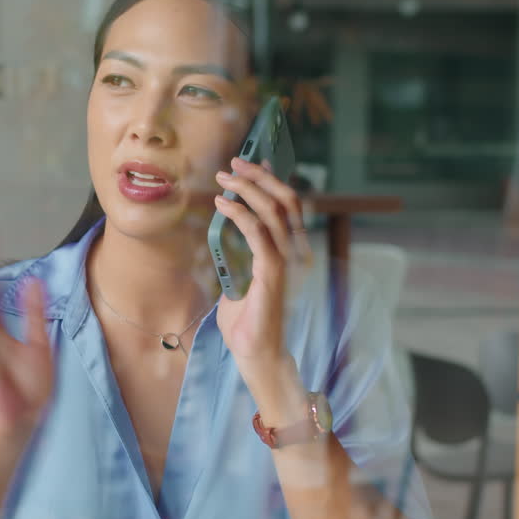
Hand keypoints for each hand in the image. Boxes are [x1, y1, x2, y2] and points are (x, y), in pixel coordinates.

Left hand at [212, 158, 310, 409]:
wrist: (256, 355)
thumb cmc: (246, 324)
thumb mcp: (240, 281)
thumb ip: (238, 259)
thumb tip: (224, 238)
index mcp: (290, 253)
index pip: (289, 208)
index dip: (272, 182)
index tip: (250, 164)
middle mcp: (295, 253)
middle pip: (286, 201)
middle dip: (260, 177)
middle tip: (235, 162)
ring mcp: (288, 263)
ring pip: (275, 212)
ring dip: (249, 189)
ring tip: (226, 177)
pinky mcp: (274, 274)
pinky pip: (259, 235)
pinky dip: (241, 214)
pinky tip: (223, 205)